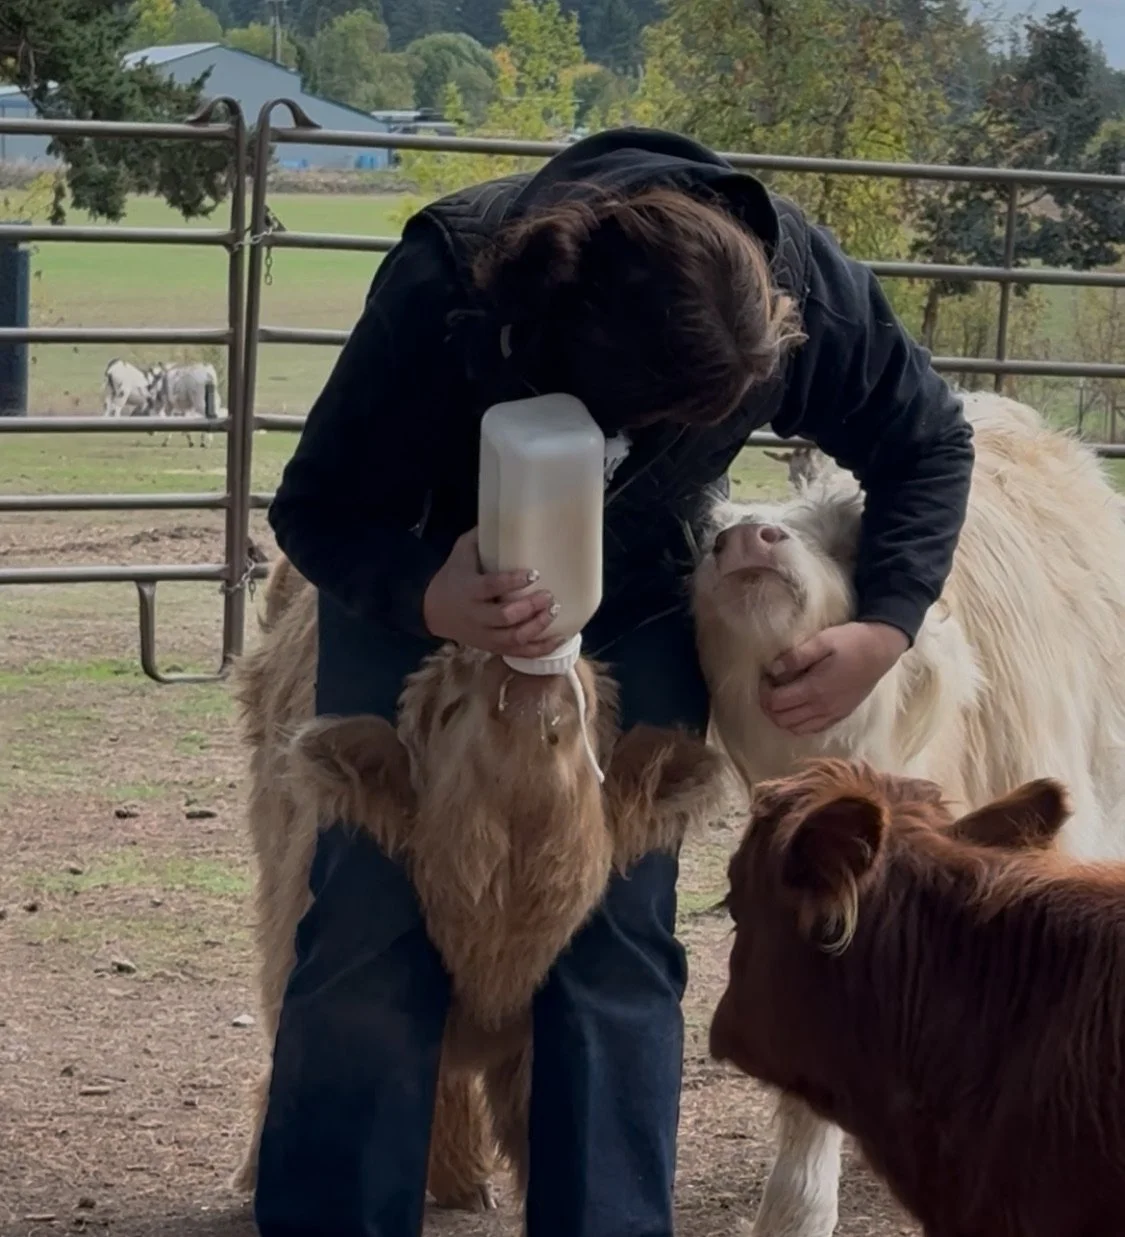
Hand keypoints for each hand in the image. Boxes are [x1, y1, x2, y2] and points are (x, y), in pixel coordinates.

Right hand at [422, 528, 562, 657]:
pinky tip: (560, 638)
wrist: (432, 610)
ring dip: (538, 626)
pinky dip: (541, 648)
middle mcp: (477, 615)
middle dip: (530, 607)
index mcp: (469, 589)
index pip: (492, 587)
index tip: (533, 573)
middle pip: (506, 617)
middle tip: (549, 595)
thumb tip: (506, 513)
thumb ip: (480, 537)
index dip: (513, 582)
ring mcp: (485, 635)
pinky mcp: (493, 647)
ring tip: (554, 610)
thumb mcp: (460, 553)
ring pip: (514, 638)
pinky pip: (519, 653)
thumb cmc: (453, 576)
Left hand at [759, 621, 909, 735]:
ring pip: (795, 729)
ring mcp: (832, 714)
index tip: (766, 677)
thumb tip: (772, 670)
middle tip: (770, 687)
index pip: (776, 703)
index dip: (763, 691)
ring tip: (781, 697)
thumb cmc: (851, 641)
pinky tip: (798, 706)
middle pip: (781, 720)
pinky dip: (798, 723)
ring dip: (781, 716)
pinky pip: (812, 729)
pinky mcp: (840, 716)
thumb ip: (796, 657)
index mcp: (815, 689)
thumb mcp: (822, 641)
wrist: (881, 650)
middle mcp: (822, 707)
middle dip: (768, 705)